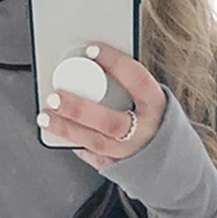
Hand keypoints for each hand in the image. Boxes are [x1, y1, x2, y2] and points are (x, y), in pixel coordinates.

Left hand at [37, 42, 166, 170]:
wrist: (171, 161)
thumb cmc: (154, 120)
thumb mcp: (149, 98)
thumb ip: (127, 83)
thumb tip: (91, 61)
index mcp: (157, 106)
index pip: (137, 80)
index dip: (115, 63)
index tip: (92, 49)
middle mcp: (144, 132)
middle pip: (110, 121)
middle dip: (78, 108)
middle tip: (55, 95)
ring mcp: (130, 153)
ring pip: (95, 142)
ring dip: (67, 128)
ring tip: (45, 116)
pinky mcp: (118, 168)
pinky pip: (92, 156)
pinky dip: (74, 144)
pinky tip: (57, 133)